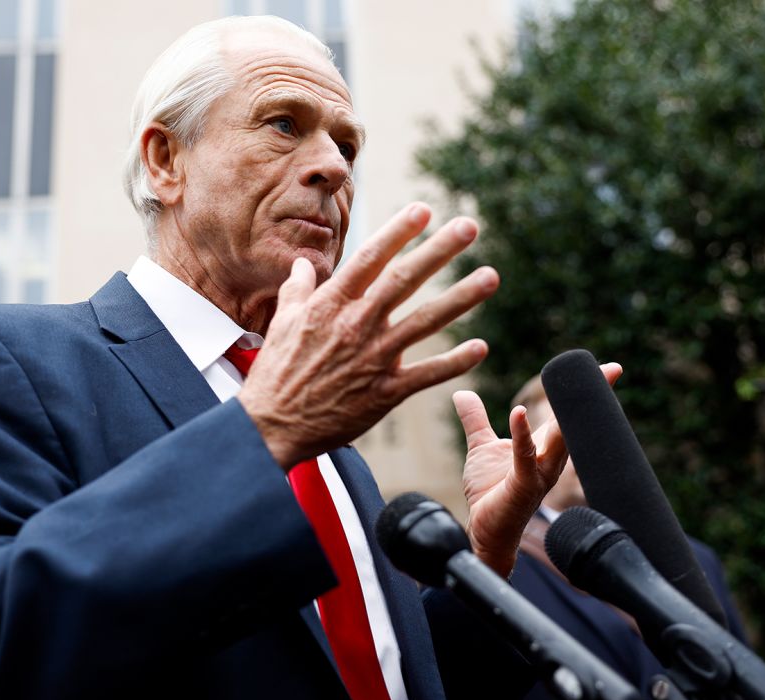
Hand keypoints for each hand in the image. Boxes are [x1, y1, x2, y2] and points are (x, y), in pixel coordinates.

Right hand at [237, 203, 498, 468]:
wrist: (273, 425)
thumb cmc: (276, 372)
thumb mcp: (281, 322)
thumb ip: (298, 289)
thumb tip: (303, 263)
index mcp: (332, 304)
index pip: (371, 257)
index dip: (399, 231)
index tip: (423, 209)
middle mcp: (357, 324)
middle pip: (405, 279)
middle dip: (439, 251)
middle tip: (469, 226)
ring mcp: (374, 358)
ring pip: (425, 321)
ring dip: (461, 298)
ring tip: (490, 276)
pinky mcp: (385, 392)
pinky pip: (427, 374)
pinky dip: (454, 361)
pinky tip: (480, 347)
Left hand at [454, 363, 622, 576]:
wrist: (484, 530)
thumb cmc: (490, 492)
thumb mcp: (482, 446)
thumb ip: (475, 419)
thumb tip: (461, 392)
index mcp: (544, 447)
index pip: (568, 414)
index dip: (586, 391)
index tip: (609, 366)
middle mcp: (550, 458)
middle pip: (574, 422)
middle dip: (591, 397)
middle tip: (611, 370)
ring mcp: (540, 472)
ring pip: (559, 439)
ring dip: (566, 415)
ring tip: (572, 387)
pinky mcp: (523, 484)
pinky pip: (525, 455)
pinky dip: (522, 433)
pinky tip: (519, 412)